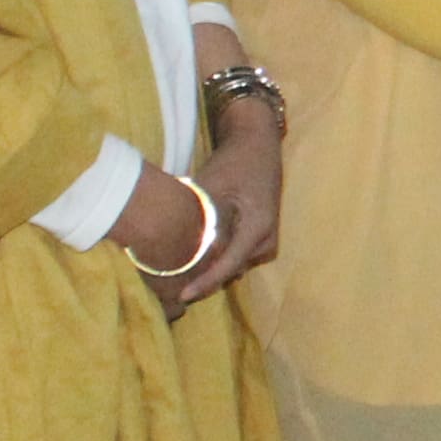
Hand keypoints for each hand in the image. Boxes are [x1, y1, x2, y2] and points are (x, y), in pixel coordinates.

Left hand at [176, 90, 284, 303]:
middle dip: (205, 276)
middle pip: (232, 269)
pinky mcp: (261, 234)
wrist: (257, 144)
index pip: (228, 265)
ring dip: (212, 265)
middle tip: (173, 282)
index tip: (182, 296)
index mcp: (258, 227)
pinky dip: (219, 255)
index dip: (204, 282)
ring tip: (182, 268)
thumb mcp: (213, 189)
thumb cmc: (234, 162)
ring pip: (234, 263)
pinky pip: (238, 254)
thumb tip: (186, 249)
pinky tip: (198, 252)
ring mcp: (267, 238)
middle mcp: (267, 238)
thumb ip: (203, 221)